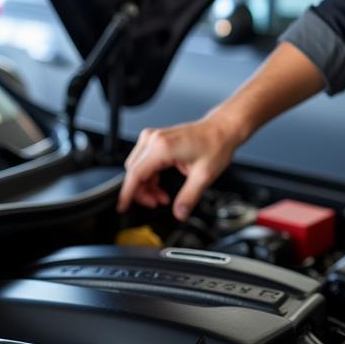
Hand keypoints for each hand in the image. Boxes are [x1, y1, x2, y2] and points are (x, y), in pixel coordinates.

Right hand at [116, 116, 241, 219]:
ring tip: (162, 197)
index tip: (122, 207)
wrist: (222, 130)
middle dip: (141, 192)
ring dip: (146, 185)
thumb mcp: (203, 177)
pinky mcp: (156, 139)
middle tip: (157, 203)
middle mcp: (154, 139)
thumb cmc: (215, 145)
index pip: (135, 174)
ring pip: (137, 167)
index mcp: (162, 147)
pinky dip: (150, 176)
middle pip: (133, 171)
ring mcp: (154, 137)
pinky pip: (144, 162)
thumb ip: (188, 198)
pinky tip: (161, 186)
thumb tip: (179, 213)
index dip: (127, 193)